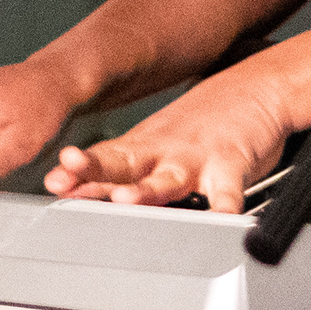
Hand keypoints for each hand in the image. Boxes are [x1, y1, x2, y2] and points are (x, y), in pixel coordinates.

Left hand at [43, 75, 289, 212]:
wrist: (257, 86)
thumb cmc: (203, 123)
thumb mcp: (156, 142)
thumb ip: (122, 172)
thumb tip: (76, 191)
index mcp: (142, 148)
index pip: (102, 160)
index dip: (76, 174)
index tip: (53, 184)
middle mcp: (164, 152)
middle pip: (123, 165)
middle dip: (94, 173)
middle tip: (68, 181)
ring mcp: (196, 159)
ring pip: (168, 178)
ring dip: (146, 190)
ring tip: (126, 199)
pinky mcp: (232, 166)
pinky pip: (228, 193)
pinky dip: (224, 210)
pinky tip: (218, 223)